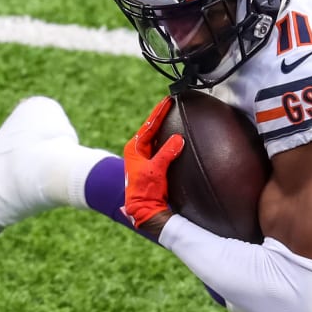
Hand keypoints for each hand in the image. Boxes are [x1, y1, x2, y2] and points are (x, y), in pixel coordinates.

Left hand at [123, 96, 183, 231]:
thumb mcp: (155, 170)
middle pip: (151, 129)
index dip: (158, 113)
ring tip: (174, 116)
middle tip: (171, 104)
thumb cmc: (145, 191)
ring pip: (156, 138)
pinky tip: (176, 137)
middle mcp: (139, 152)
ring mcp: (146, 159)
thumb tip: (178, 138)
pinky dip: (169, 141)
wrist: (144, 210)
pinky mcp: (154, 166)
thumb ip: (166, 153)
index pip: (148, 125)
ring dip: (165, 128)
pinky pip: (162, 148)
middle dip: (162, 117)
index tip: (167, 101)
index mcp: (134, 149)